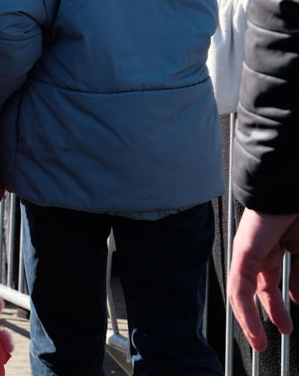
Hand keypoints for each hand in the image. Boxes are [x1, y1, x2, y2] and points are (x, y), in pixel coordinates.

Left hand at [228, 209, 298, 350]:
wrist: (289, 190)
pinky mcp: (242, 254)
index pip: (273, 283)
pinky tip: (253, 327)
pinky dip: (244, 310)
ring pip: (243, 293)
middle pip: (259, 289)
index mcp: (276, 249)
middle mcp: (259, 252)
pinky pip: (239, 288)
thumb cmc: (297, 214)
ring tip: (259, 342)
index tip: (289, 325)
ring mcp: (248, 253)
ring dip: (251, 320)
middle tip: (280, 332)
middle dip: (269, 313)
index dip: (280, 305)